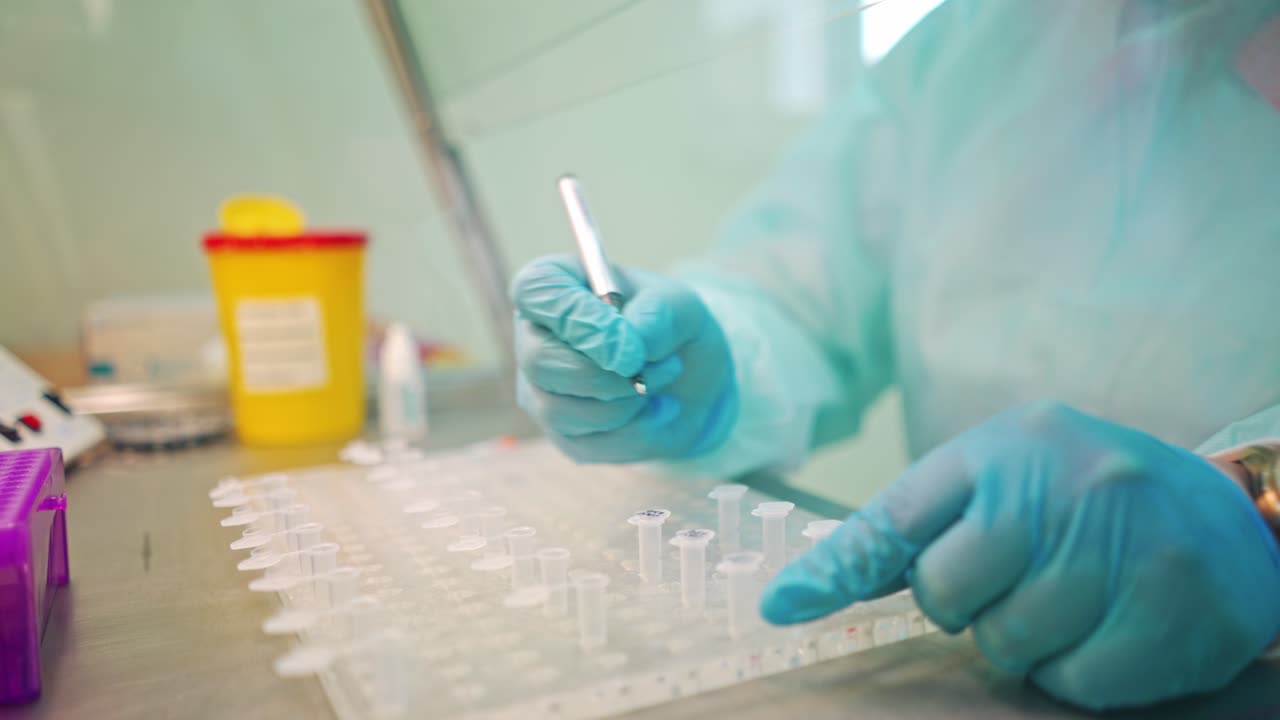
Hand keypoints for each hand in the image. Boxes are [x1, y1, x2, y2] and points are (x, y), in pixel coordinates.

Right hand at [510, 255, 736, 462]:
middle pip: (540, 361)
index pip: (535, 290)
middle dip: (608, 373)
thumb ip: (659, 314)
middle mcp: (534, 337)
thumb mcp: (680, 305)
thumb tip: (633, 342)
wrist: (689, 378)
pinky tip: (658, 409)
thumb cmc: (669, 326)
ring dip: (630, 400)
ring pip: (561, 410)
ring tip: (666, 375)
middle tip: (665, 365)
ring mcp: (541, 390)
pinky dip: (638, 429)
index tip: (627, 346)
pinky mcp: (563, 434)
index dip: (576, 317)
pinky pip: (591, 443)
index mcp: (554, 285)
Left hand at [761, 402, 1279, 709]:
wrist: (1223, 514)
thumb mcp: (1001, 480)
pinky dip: (1079, 671)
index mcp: (1005, 447)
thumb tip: (803, 587)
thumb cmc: (1082, 498)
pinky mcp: (1176, 605)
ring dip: (1025, 641)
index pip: (897, 516)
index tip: (778, 606)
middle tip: (1012, 582)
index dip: (834, 568)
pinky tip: (1108, 628)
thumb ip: (917, 528)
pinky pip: (1076, 681)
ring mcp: (1125, 541)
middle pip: (944, 593)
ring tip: (1068, 599)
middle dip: (964, 606)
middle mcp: (1063, 482)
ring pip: (1008, 645)